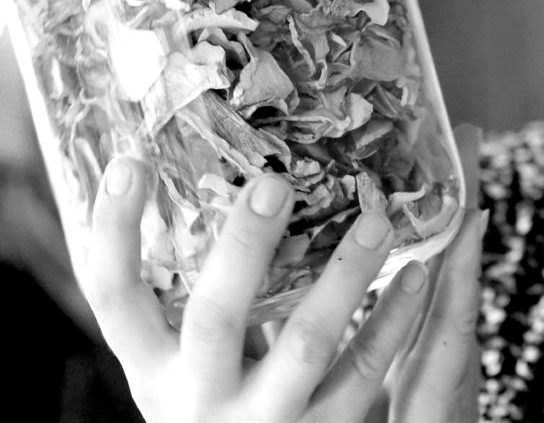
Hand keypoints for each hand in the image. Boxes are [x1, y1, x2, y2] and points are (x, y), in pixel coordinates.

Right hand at [81, 123, 484, 422]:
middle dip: (244, 247)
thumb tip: (233, 180)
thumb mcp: (190, 359)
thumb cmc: (219, 399)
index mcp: (153, 366)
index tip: (129, 160)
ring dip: (346, 277)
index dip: (112, 232)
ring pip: (305, 346)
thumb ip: (208, 292)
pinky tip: (418, 274)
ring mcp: (260, 422)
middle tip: (274, 184)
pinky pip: (362, 374)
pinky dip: (393, 321)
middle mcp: (197, 397)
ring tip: (378, 219)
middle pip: (214, 316)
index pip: (113, 297)